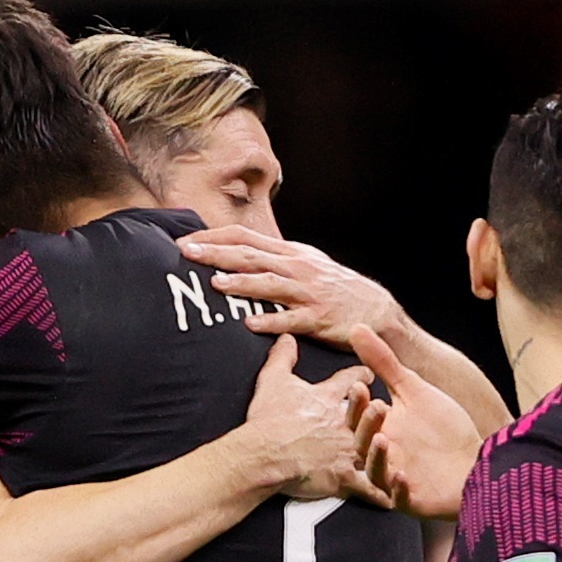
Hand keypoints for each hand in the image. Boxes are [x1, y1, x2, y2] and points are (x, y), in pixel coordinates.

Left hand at [179, 226, 405, 345]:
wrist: (375, 311)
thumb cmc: (335, 289)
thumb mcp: (306, 264)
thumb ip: (274, 259)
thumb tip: (237, 254)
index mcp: (290, 253)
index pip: (245, 237)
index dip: (214, 237)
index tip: (186, 242)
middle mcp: (297, 268)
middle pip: (251, 256)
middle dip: (217, 254)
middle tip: (187, 253)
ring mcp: (308, 293)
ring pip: (270, 284)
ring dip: (242, 283)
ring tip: (216, 284)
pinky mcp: (318, 319)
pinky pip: (291, 320)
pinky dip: (270, 321)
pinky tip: (250, 324)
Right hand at [241, 335, 386, 504]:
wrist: (264, 454)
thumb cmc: (268, 420)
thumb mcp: (273, 380)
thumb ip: (283, 357)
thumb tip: (286, 338)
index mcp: (329, 400)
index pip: (352, 380)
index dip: (361, 376)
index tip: (368, 375)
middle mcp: (345, 425)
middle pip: (371, 414)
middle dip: (378, 410)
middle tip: (386, 407)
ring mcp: (349, 453)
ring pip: (376, 449)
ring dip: (385, 448)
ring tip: (392, 445)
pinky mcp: (347, 479)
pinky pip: (372, 488)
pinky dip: (384, 492)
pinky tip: (395, 494)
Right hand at [345, 327, 482, 519]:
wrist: (476, 462)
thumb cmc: (444, 430)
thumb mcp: (415, 390)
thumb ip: (385, 363)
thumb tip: (357, 328)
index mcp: (380, 430)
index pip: (359, 418)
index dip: (358, 404)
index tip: (361, 386)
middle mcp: (383, 457)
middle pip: (363, 444)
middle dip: (368, 426)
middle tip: (378, 407)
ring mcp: (395, 480)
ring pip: (377, 471)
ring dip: (378, 456)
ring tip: (384, 439)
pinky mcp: (412, 501)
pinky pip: (400, 498)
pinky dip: (399, 489)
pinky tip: (403, 476)